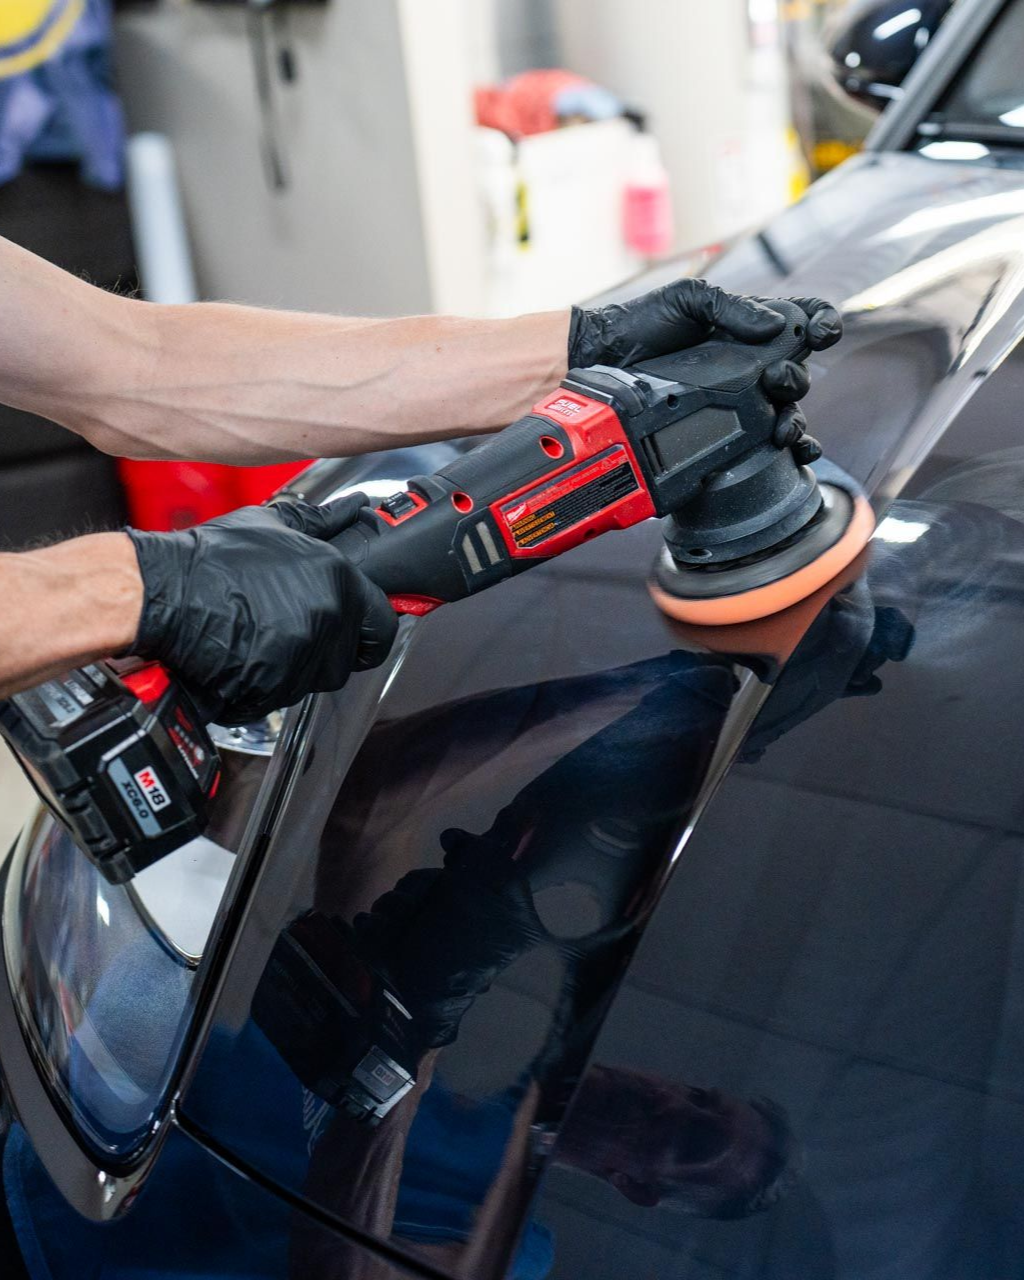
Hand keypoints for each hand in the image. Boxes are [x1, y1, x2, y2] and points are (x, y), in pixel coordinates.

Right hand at [125, 493, 397, 724]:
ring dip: (295, 666)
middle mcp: (325, 623)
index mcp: (337, 583)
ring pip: (315, 679)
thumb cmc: (211, 560)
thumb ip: (322, 522)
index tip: (359, 628)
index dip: (371, 629)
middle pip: (348, 657)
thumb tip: (353, 507)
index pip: (384, 627)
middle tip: (290, 627)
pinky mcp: (269, 690)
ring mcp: (299, 660)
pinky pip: (281, 696)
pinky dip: (265, 684)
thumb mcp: (272, 526)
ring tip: (260, 636)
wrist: (161, 594)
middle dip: (328, 647)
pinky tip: (243, 655)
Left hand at [569, 280, 841, 466]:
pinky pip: (765, 441)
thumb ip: (731, 307)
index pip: (801, 322)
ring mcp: (738, 399)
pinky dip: (790, 448)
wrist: (602, 362)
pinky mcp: (724, 429)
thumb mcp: (687, 300)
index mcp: (748, 327)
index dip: (821, 325)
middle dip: (796, 379)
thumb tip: (775, 325)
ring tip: (782, 425)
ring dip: (795, 420)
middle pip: (798, 374)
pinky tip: (793, 451)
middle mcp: (749, 364)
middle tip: (777, 380)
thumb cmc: (642, 325)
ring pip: (787, 412)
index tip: (820, 333)